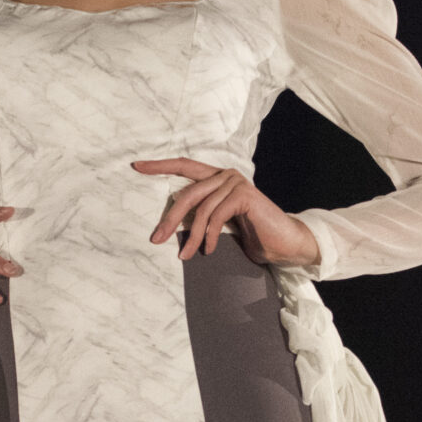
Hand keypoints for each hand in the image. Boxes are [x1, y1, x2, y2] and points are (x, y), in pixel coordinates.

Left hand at [133, 159, 319, 267]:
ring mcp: (236, 182)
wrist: (285, 245)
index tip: (136, 166)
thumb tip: (166, 228)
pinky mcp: (244, 195)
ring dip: (190, 236)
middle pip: (187, 193)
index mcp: (217, 178)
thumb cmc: (252, 237)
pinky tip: (208, 250)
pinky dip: (208, 235)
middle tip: (156, 238)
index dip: (159, 165)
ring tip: (186, 256)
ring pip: (201, 209)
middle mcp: (225, 175)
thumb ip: (199, 217)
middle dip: (169, 218)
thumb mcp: (218, 225)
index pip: (183, 166)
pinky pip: (216, 215)